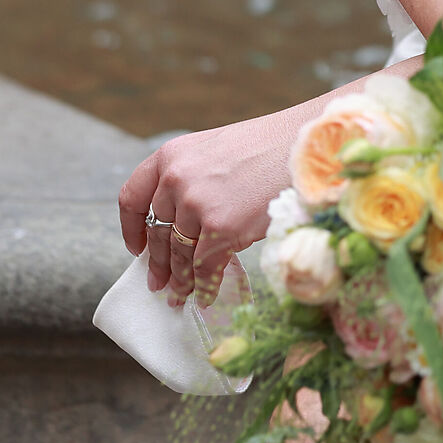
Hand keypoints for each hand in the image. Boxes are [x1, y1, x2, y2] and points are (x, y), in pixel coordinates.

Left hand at [119, 106, 305, 305]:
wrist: (310, 146)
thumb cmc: (274, 146)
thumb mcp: (219, 151)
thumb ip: (195, 181)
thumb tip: (186, 228)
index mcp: (171, 155)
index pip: (132, 197)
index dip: (131, 229)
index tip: (137, 249)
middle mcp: (176, 179)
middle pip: (158, 232)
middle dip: (159, 263)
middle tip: (159, 283)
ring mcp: (197, 204)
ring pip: (181, 254)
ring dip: (180, 280)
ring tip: (180, 296)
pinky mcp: (221, 228)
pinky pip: (205, 266)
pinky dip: (204, 286)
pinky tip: (206, 295)